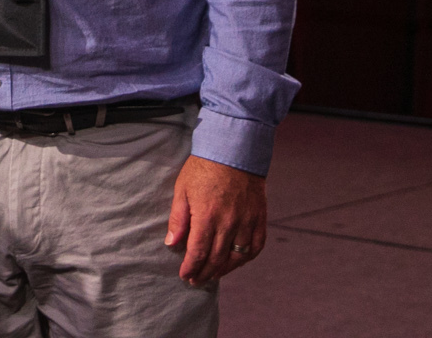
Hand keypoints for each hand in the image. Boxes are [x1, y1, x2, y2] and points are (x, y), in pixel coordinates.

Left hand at [166, 154, 267, 285]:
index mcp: (207, 217)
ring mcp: (247, 223)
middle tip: (195, 280)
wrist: (234, 152)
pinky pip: (255, 247)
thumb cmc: (203, 169)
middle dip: (204, 272)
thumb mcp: (182, 190)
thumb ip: (178, 218)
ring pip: (237, 257)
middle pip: (216, 258)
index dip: (191, 267)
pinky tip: (236, 263)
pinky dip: (246, 259)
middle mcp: (229, 224)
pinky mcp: (259, 219)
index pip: (197, 252)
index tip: (184, 276)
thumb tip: (171, 243)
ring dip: (224, 270)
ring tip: (212, 275)